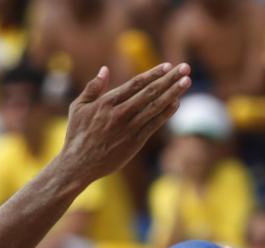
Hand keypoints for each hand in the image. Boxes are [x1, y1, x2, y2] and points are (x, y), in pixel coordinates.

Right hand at [59, 62, 190, 185]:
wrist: (78, 164)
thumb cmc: (77, 135)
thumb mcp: (79, 107)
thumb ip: (92, 87)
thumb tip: (104, 69)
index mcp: (107, 102)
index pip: (135, 84)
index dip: (153, 73)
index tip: (168, 66)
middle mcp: (120, 113)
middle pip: (150, 92)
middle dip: (169, 79)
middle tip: (185, 68)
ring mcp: (129, 128)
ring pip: (155, 107)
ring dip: (173, 93)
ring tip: (186, 81)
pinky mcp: (134, 143)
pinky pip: (154, 125)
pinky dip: (166, 113)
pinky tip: (176, 103)